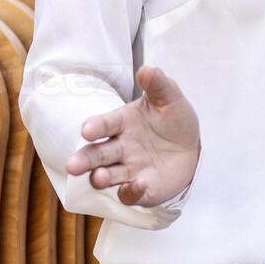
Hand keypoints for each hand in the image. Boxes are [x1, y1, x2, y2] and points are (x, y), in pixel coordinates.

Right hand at [65, 65, 200, 207]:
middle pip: (97, 154)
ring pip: (106, 175)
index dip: (95, 127)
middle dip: (84, 160)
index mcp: (122, 123)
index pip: (105, 124)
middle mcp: (120, 148)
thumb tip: (145, 70)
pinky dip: (130, 191)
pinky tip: (136, 185)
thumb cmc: (173, 119)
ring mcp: (129, 170)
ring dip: (100, 177)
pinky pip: (130, 193)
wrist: (191, 147)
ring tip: (99, 177)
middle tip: (72, 166)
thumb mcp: (170, 98)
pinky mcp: (141, 189)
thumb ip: (158, 84)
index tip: (87, 130)